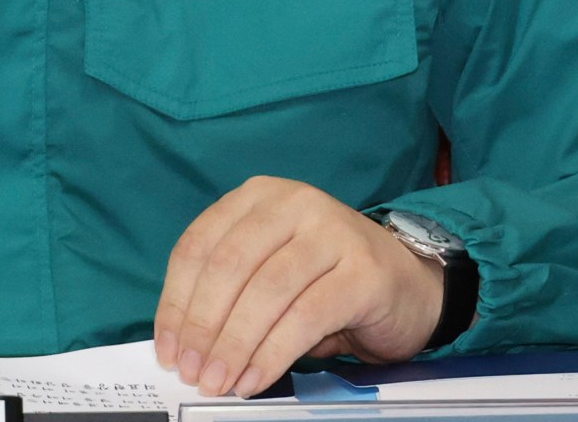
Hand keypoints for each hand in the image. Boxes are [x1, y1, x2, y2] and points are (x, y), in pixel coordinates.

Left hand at [153, 177, 447, 397]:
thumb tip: (182, 342)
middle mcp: (294, 203)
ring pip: (265, 292)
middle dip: (203, 327)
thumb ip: (230, 290)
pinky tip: (255, 378)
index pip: (199, 246)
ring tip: (220, 381)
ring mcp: (332, 232)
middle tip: (191, 372)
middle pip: (228, 266)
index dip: (176, 301)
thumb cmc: (327, 281)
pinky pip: (304, 317)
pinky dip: (272, 354)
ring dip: (235, 345)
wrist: (410, 287)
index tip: (167, 348)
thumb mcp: (270, 270)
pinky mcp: (363, 270)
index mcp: (259, 197)